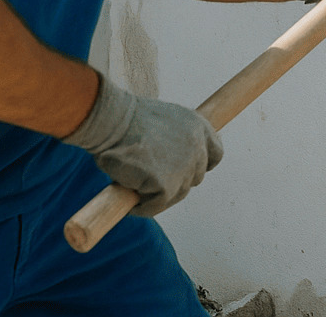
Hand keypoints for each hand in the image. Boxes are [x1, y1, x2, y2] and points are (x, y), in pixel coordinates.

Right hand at [63, 74, 222, 217]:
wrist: (111, 120)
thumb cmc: (126, 120)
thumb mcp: (162, 121)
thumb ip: (174, 139)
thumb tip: (170, 163)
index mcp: (199, 127)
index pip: (215, 155)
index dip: (199, 165)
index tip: (181, 170)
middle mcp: (198, 147)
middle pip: (195, 178)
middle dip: (174, 181)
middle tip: (148, 180)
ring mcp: (184, 167)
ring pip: (176, 194)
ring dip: (156, 194)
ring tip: (134, 186)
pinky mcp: (166, 185)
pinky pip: (155, 205)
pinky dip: (141, 206)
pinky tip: (128, 199)